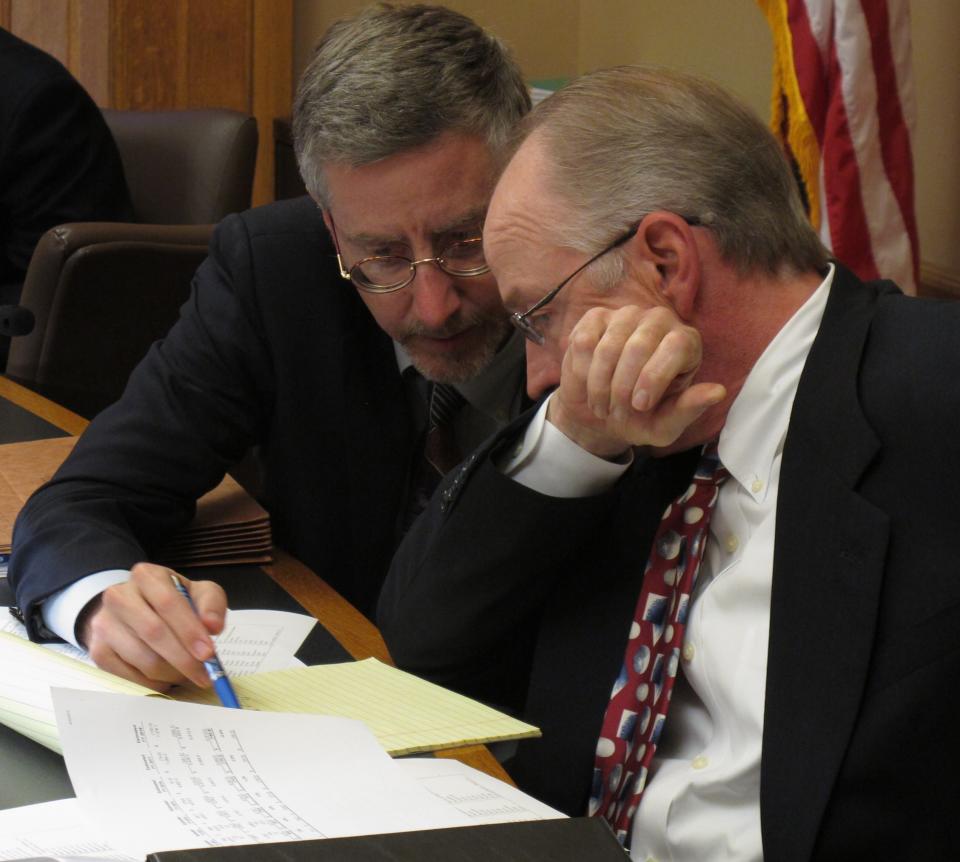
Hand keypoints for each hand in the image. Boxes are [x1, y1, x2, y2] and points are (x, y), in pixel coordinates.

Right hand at [78, 563, 226, 690]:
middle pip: (153, 632)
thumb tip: (212, 626)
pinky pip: (128, 675)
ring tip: (187, 674)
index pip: (168, 603)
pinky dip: (153, 683)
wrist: (136, 609)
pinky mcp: (97, 650)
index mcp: (147, 576)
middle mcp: (118, 596)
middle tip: (204, 675)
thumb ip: (211, 605)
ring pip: (142, 658)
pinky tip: (166, 677)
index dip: (189, 630)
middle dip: (183, 658)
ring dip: (171, 673)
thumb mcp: (198, 593)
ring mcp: (103, 624)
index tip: (208, 653)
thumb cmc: (174, 602)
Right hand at [548, 305, 725, 457]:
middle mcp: (660, 321)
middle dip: (623, 386)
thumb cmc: (640, 418)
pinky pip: (585, 342)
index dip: (654, 377)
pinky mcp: (596, 318)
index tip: (640, 406)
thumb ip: (689, 409)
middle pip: (640, 345)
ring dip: (600, 383)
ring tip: (602, 406)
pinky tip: (587, 385)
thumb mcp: (665, 424)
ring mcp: (626, 315)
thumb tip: (718, 392)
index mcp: (686, 343)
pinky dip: (582, 371)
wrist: (601, 415)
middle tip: (616, 412)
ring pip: (610, 345)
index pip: (676, 346)